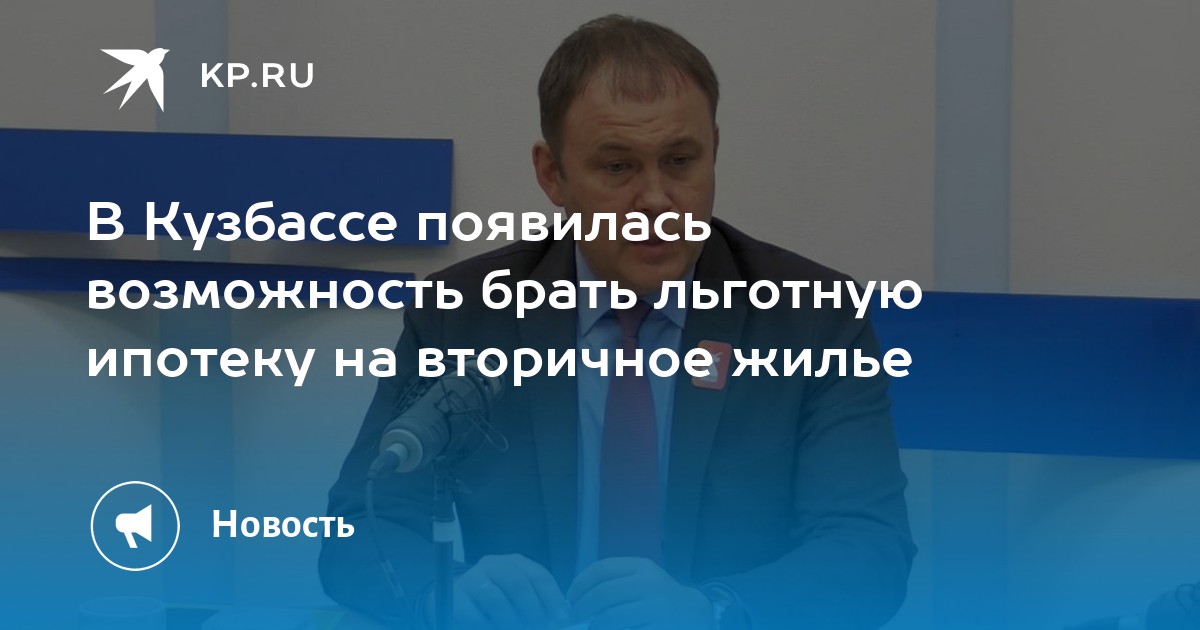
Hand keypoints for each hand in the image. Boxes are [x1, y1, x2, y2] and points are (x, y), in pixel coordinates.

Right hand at [432, 554, 570, 629]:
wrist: (460, 599)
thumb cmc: (499, 599)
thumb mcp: (519, 595)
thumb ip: (539, 602)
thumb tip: (562, 618)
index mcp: (514, 562)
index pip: (538, 576)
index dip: (552, 599)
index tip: (562, 619)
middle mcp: (493, 565)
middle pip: (518, 584)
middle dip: (533, 611)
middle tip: (539, 626)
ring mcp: (472, 579)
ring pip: (496, 600)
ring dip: (511, 620)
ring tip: (517, 629)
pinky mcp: (456, 598)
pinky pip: (475, 615)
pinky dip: (488, 625)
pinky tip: (493, 627)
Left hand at [567, 557, 712, 629]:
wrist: (693, 613)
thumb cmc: (659, 596)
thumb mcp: (641, 578)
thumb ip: (615, 581)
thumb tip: (575, 597)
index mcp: (641, 567)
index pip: (600, 570)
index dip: (579, 584)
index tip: (570, 598)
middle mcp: (649, 583)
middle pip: (603, 593)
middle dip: (581, 608)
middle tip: (573, 618)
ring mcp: (655, 607)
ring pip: (611, 616)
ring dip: (593, 624)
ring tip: (588, 627)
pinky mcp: (657, 626)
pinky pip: (624, 629)